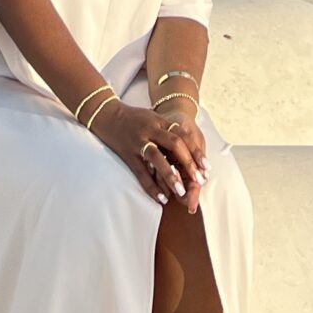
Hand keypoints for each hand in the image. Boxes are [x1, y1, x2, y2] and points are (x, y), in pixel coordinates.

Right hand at [92, 96, 209, 211]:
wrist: (105, 114)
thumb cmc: (133, 117)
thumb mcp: (152, 117)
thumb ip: (167, 129)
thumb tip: (187, 146)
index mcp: (159, 121)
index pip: (182, 135)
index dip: (195, 151)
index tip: (206, 167)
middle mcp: (150, 130)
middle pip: (174, 145)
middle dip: (188, 163)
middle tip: (199, 181)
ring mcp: (137, 142)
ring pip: (157, 158)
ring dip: (171, 176)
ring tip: (182, 192)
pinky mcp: (127, 154)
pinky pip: (141, 172)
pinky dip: (151, 186)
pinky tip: (162, 198)